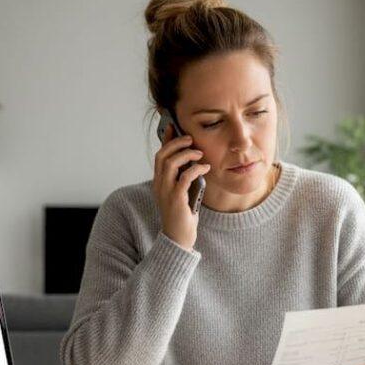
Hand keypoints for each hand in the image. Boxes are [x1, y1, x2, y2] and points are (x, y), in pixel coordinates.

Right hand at [152, 123, 209, 250]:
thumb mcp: (182, 192)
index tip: (173, 126)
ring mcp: (166, 192)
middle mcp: (159, 185)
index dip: (166, 139)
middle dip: (176, 143)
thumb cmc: (182, 215)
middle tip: (191, 139)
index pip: (159, 155)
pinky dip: (195, 169)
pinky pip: (184, 178)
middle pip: (162, 155)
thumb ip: (183, 178)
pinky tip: (205, 167)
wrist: (178, 238)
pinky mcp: (176, 199)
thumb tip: (194, 160)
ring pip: (170, 163)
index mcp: (159, 182)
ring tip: (199, 153)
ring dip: (186, 154)